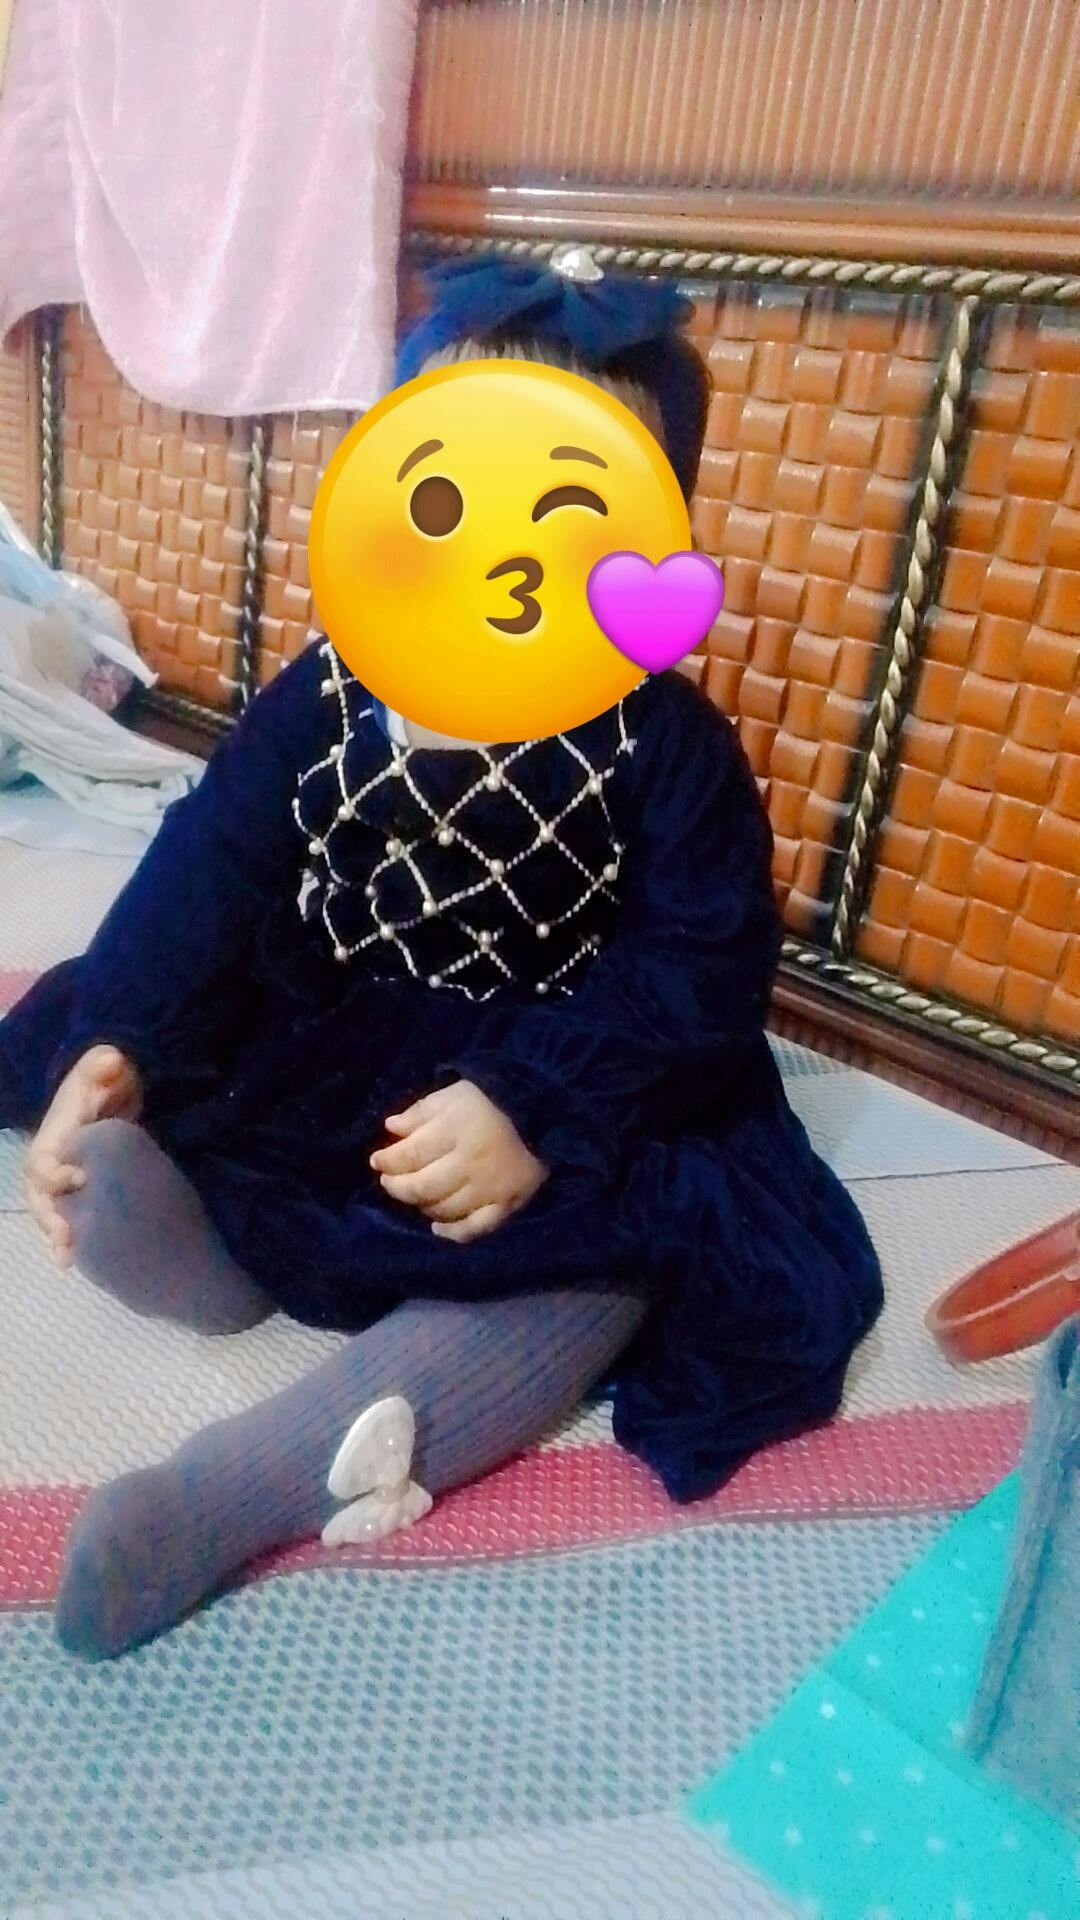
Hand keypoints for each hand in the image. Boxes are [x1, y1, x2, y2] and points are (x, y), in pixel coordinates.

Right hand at [24, 1045, 142, 1267]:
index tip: (79, 1179)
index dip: (54, 1174)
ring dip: (56, 1236)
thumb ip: (103, 1065)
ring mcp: (61, 1180)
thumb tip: (110, 1060)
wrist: (109, 1091)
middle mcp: (51, 1162)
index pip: (42, 1161)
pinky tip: (74, 1263)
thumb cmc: (104, 1080)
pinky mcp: (76, 1192)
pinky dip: (68, 1241)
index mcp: (54, 1136)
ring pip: (48, 1213)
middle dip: (49, 1218)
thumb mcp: (104, 1067)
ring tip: (67, 1260)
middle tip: (66, 1239)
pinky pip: (65, 1218)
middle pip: (38, 1196)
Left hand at [370, 1078, 547, 1243]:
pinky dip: (453, 1233)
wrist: (543, 1114)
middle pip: (422, 1187)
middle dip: (398, 1186)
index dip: (387, 1160)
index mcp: (456, 1131)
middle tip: (390, 1181)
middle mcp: (470, 1163)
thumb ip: (420, 1111)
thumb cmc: (489, 1102)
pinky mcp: (506, 1205)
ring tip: (416, 1195)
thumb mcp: (452, 1095)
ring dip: (421, 1205)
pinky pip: (475, 1228)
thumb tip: (391, 1128)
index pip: (410, 1155)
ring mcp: (489, 1188)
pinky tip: (438, 1228)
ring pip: (444, 1209)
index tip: (377, 1160)